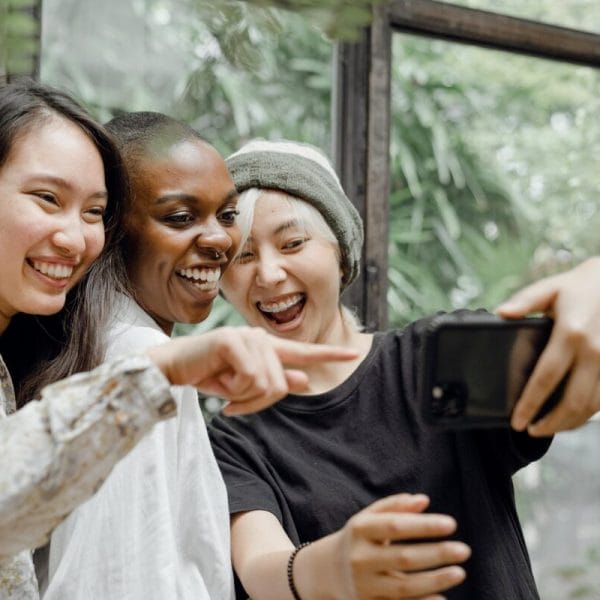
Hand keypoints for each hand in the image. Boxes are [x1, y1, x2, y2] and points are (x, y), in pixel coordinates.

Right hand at [147, 326, 357, 414]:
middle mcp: (261, 338)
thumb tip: (305, 381)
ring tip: (225, 388)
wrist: (172, 368)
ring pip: (267, 384)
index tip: (355, 353)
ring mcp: (247, 336)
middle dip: (258, 403)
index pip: (304, 351)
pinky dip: (233, 391)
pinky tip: (218, 383)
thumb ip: (274, 381)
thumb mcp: (243, 385)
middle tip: (235, 403)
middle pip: (281, 385)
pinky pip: (250, 378)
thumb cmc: (208, 374)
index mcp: (266, 347)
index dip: (330, 353)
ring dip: (243, 397)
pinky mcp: (232, 341)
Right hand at [325, 494, 469, 598]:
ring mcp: (364, 585)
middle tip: (465, 550)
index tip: (451, 524)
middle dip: (436, 554)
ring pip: (404, 587)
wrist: (324, 572)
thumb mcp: (368, 518)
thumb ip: (394, 506)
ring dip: (435, 580)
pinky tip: (442, 598)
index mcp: (360, 530)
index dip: (424, 525)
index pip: (395, 526)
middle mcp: (360, 558)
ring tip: (460, 572)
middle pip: (403, 558)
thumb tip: (424, 500)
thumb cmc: (357, 539)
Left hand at [497, 256, 599, 434]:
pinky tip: (570, 417)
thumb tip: (501, 313)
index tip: (516, 420)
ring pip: (592, 406)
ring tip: (545, 428)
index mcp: (571, 333)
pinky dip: (586, 414)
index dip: (530, 403)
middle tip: (529, 430)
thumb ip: (525, 301)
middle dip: (550, 423)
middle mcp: (595, 352)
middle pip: (573, 401)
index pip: (546, 377)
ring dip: (569, 423)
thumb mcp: (550, 288)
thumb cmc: (579, 288)